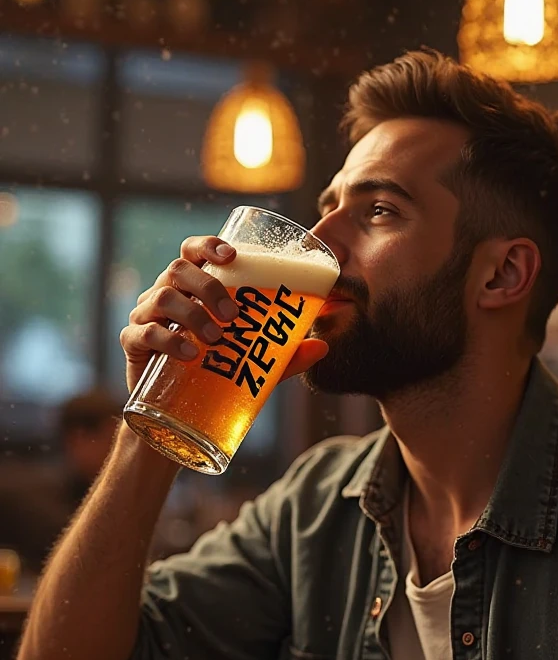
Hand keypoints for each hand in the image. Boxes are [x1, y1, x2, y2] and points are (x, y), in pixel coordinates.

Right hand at [120, 235, 328, 392]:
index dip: (209, 244)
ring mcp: (144, 316)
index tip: (232, 256)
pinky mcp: (132, 344)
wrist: (178, 415)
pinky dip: (167, 340)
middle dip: (207, 286)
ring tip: (214, 339)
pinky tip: (189, 354)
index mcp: (193, 286)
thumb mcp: (252, 362)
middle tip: (232, 315)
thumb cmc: (215, 374)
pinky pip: (142, 333)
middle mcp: (165, 293)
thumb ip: (285, 354)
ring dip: (191, 313)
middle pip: (178, 270)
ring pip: (161, 297)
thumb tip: (323, 346)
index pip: (193, 251)